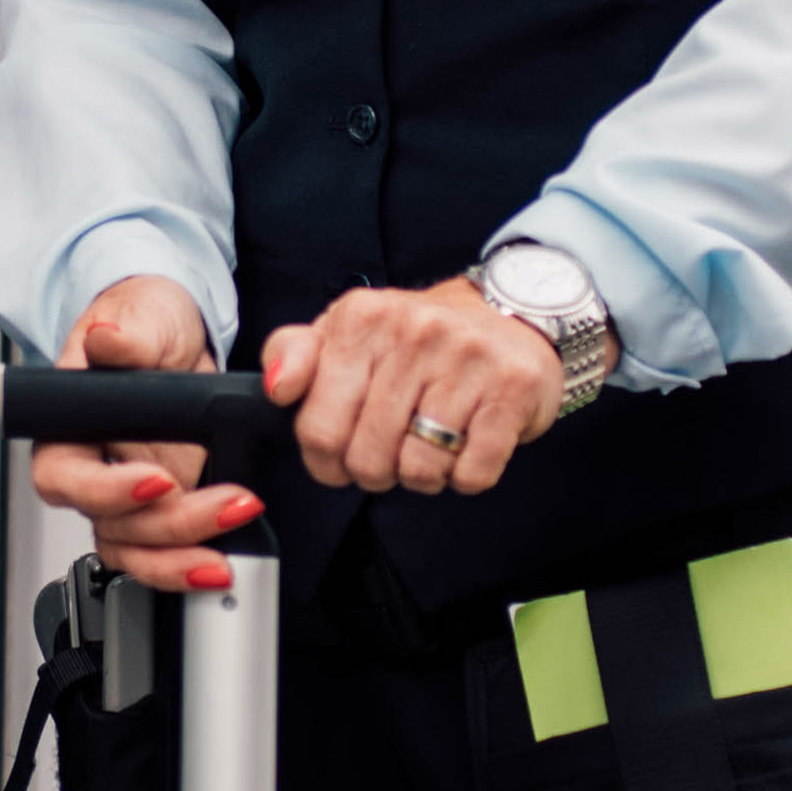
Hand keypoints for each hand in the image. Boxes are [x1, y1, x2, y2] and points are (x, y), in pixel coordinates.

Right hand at [23, 271, 262, 595]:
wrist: (176, 336)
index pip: (64, 479)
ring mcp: (126, 498)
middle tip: (227, 502)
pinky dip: (193, 563)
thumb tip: (105, 339)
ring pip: (137, 551)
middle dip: (171, 525)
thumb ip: (126, 336)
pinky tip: (226, 558)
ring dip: (183, 557)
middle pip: (112, 524)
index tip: (157, 480)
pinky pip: (166, 552)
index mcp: (65, 430)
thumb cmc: (142, 323)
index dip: (106, 491)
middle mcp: (90, 472)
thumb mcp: (140, 317)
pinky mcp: (162, 509)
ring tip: (232, 539)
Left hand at [263, 280, 566, 500]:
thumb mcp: (347, 331)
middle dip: (377, 470)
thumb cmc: (419, 338)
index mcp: (361, 318)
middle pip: (367, 458)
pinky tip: (467, 443)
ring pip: (419, 470)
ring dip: (423, 474)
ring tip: (433, 442)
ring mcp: (467, 360)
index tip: (342, 452)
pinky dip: (465, 476)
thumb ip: (294, 353)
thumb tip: (277, 387)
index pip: (317, 428)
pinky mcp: (512, 389)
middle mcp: (413, 332)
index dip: (325, 460)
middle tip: (394, 447)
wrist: (514, 314)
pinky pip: (472, 473)